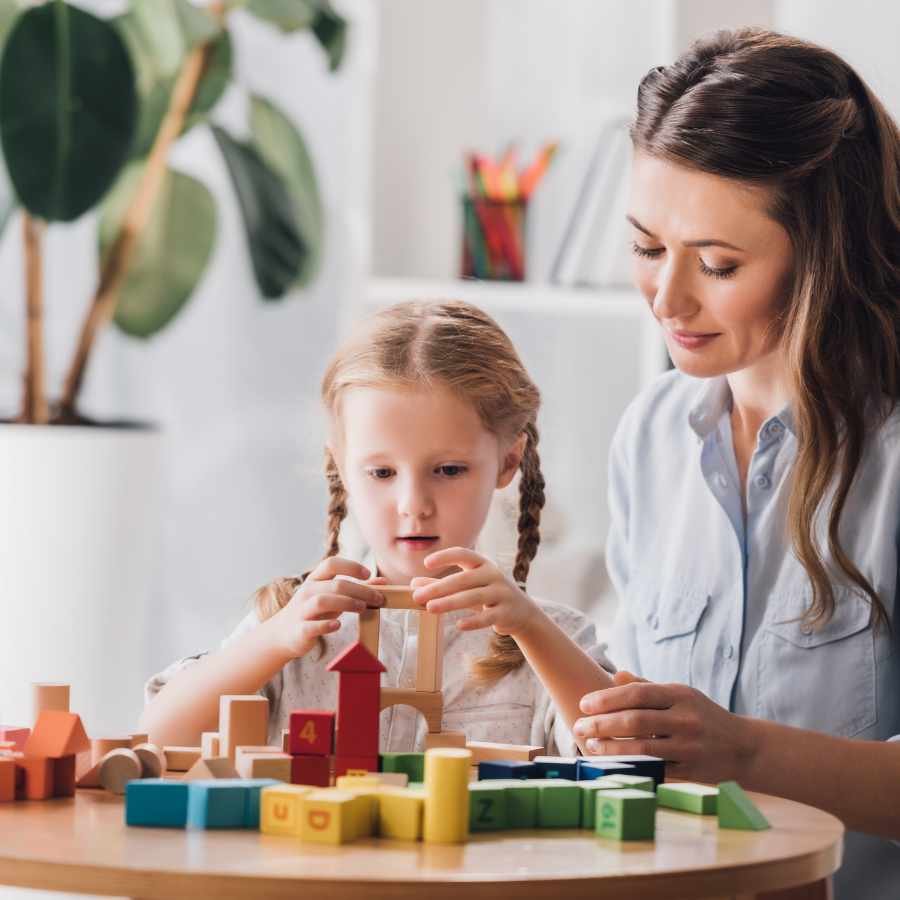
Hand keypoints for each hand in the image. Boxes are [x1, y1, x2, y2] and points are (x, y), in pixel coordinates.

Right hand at [268, 558, 384, 658]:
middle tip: (378, 598)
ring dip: (346, 603)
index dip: (351, 566)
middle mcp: (307, 591)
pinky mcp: (299, 630)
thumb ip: (356, 588)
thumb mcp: (333, 596)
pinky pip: (311, 626)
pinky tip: (338, 626)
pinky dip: (326, 625)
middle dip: (360, 590)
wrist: (283, 634)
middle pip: (335, 584)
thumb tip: (383, 582)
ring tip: (363, 608)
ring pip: (322, 601)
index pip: (331, 563)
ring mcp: (302, 610)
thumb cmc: (314, 612)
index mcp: (315, 580)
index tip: (368, 574)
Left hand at [410, 547, 540, 637]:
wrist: (522, 612)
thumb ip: (442, 585)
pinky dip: (474, 621)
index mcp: (483, 564)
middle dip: (439, 587)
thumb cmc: (488, 595)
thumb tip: (414, 584)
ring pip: (473, 597)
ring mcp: (501, 593)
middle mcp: (493, 575)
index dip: (445, 556)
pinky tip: (459, 625)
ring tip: (430, 608)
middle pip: (463, 579)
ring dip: (450, 602)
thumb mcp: (468, 587)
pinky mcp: (506, 612)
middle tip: (418, 596)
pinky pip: (488, 617)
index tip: (426, 563)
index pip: (463, 554)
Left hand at [574, 678, 755, 783]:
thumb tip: (615, 674)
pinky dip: (631, 767)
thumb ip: (647, 686)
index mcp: (680, 695)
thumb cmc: (703, 716)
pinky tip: (612, 764)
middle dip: (602, 723)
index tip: (584, 704)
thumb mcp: (681, 694)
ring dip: (611, 747)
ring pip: (643, 748)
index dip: (607, 699)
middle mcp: (685, 719)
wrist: (745, 748)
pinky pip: (655, 771)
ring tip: (590, 745)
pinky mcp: (691, 772)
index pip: (636, 694)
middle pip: (635, 720)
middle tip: (579, 726)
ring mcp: (689, 747)